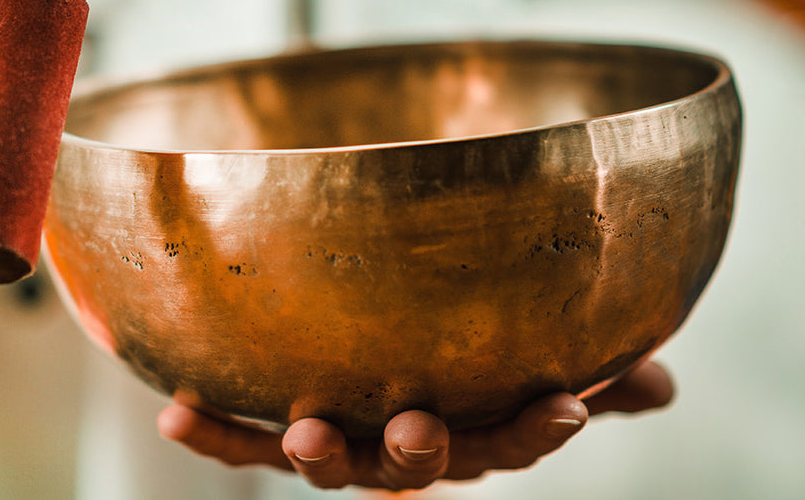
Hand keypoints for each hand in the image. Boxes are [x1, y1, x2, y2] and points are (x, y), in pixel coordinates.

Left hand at [158, 361, 674, 490]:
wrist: (383, 383)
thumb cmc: (472, 371)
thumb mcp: (533, 365)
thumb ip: (594, 368)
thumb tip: (658, 382)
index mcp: (468, 432)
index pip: (516, 439)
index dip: (543, 429)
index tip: (571, 403)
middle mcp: (401, 447)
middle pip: (415, 465)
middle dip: (416, 453)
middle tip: (418, 431)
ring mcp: (338, 441)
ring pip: (330, 460)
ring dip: (315, 453)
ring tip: (304, 435)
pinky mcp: (275, 426)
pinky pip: (240, 438)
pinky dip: (210, 430)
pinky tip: (172, 408)